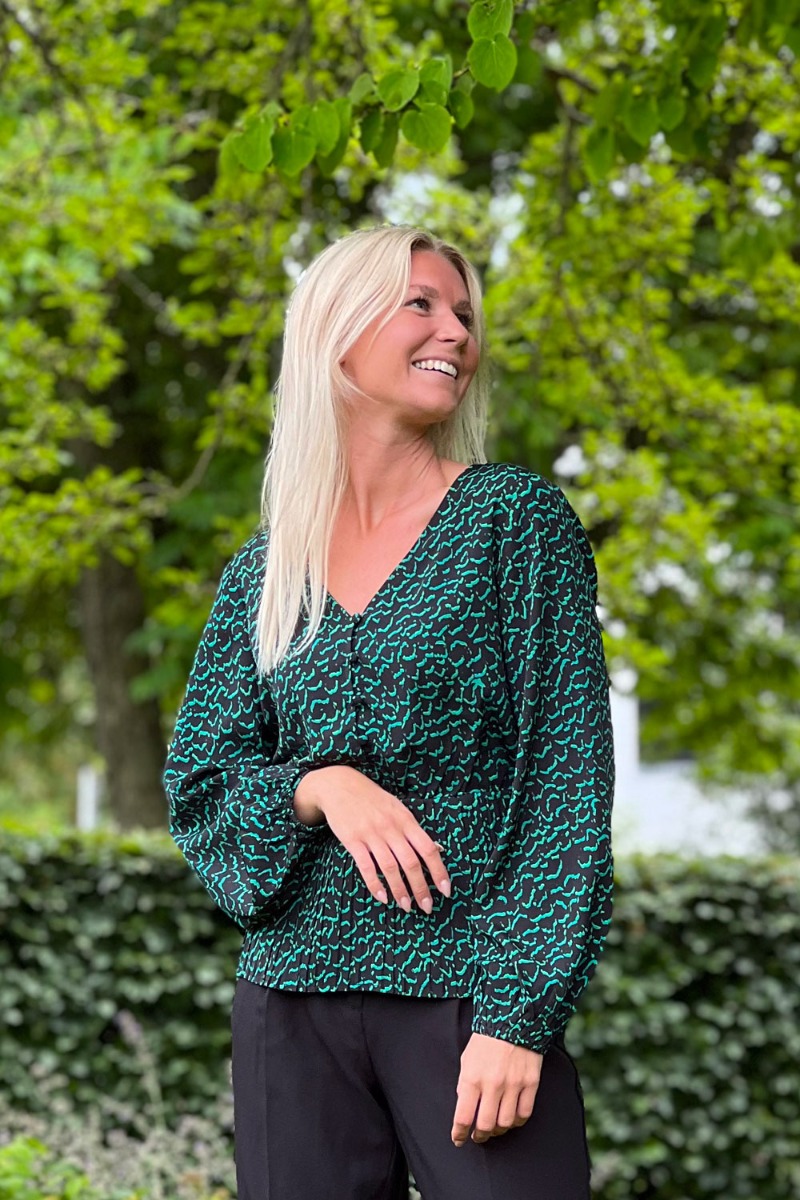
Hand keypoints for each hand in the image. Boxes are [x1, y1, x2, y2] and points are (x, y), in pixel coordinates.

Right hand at [293, 765, 450, 912]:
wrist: (340, 786)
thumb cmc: (373, 799)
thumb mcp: (398, 808)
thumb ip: (414, 830)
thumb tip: (437, 849)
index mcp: (406, 820)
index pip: (428, 849)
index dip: (439, 871)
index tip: (445, 890)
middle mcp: (391, 828)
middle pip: (411, 863)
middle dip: (421, 888)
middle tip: (427, 907)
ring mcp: (371, 835)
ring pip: (390, 868)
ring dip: (400, 891)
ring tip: (406, 907)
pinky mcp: (353, 841)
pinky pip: (366, 867)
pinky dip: (375, 884)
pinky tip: (383, 897)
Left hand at [451, 1033, 541, 1146]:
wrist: (513, 1019)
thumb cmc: (486, 1039)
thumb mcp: (466, 1059)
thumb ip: (465, 1084)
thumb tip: (465, 1107)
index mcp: (472, 1077)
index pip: (463, 1116)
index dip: (459, 1133)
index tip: (458, 1138)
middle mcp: (493, 1084)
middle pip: (485, 1125)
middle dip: (479, 1135)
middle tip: (478, 1136)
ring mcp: (514, 1085)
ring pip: (505, 1123)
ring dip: (498, 1130)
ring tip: (494, 1128)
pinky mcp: (530, 1083)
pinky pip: (524, 1114)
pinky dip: (517, 1122)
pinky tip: (511, 1119)